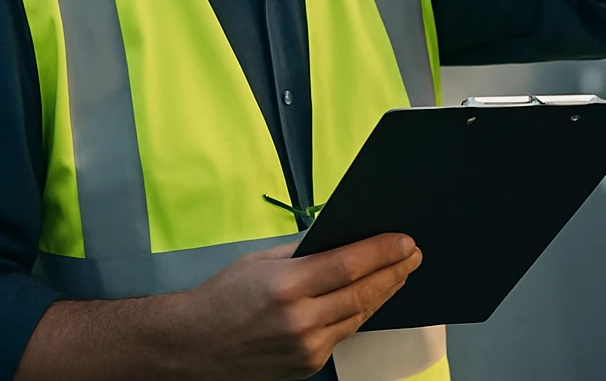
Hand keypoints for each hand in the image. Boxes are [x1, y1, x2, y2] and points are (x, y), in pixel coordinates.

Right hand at [177, 233, 421, 378]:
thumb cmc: (223, 296)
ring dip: (384, 293)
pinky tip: (372, 299)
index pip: (349, 265)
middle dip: (393, 271)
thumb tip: (345, 239)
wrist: (190, 348)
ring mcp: (304, 349)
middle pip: (362, 292)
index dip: (383, 251)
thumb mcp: (260, 261)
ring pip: (358, 316)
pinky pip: (342, 336)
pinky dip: (360, 315)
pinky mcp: (306, 367)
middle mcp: (299, 320)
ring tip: (401, 273)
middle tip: (414, 255)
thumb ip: (304, 252)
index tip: (406, 241)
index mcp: (286, 286)